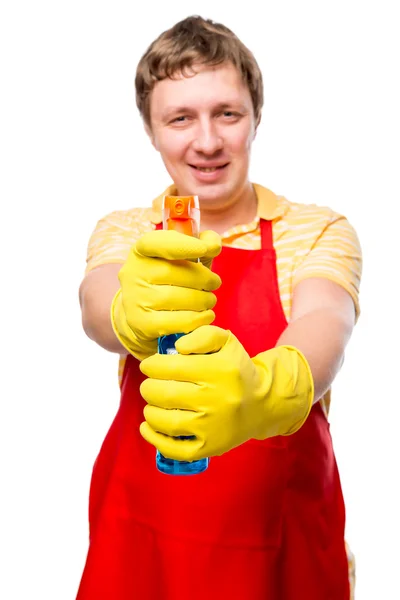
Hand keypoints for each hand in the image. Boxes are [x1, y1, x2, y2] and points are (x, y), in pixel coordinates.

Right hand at [111, 230, 221, 359]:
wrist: (141, 316)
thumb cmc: (168, 281)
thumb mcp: (180, 258)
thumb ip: (200, 245)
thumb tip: (213, 244)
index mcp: (141, 251)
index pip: (154, 242)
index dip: (181, 244)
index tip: (205, 248)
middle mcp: (133, 273)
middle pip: (174, 272)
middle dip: (203, 278)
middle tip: (215, 283)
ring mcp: (135, 299)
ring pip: (177, 298)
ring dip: (203, 300)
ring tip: (210, 300)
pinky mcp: (142, 323)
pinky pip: (177, 321)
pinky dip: (198, 319)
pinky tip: (206, 315)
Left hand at [139, 325, 313, 460]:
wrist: (261, 404)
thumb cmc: (236, 369)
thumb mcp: (226, 342)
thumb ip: (202, 335)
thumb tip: (178, 347)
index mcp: (219, 370)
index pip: (171, 367)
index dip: (152, 365)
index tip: (149, 365)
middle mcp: (216, 399)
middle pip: (165, 394)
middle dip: (148, 387)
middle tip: (149, 385)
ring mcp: (212, 427)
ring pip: (166, 421)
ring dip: (150, 410)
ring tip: (152, 403)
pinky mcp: (210, 447)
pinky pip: (175, 449)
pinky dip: (154, 438)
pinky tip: (147, 427)